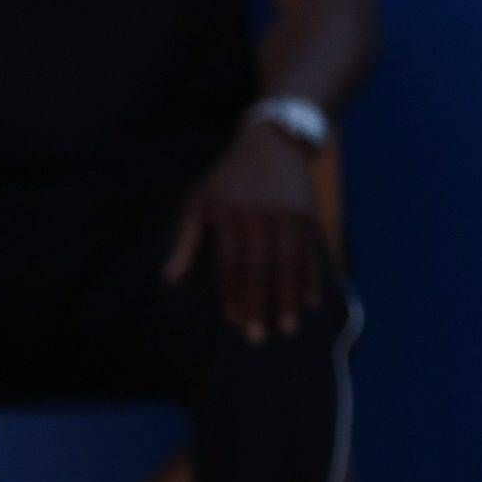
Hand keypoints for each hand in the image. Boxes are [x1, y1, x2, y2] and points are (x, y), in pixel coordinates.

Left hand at [168, 118, 323, 343]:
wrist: (273, 144)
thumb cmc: (226, 180)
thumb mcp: (199, 202)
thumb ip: (186, 241)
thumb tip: (169, 278)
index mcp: (232, 216)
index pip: (233, 263)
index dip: (233, 293)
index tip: (233, 322)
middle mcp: (263, 217)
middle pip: (262, 268)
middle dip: (261, 304)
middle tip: (260, 337)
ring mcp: (290, 215)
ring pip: (290, 263)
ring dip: (290, 298)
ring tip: (289, 327)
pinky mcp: (310, 215)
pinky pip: (311, 252)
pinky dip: (312, 278)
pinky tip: (311, 302)